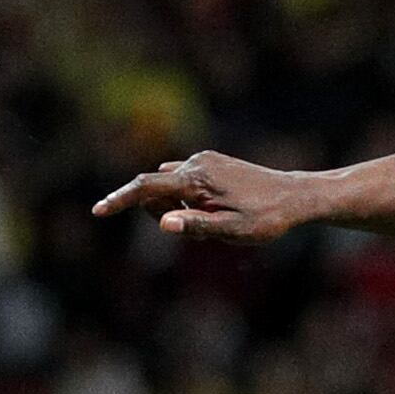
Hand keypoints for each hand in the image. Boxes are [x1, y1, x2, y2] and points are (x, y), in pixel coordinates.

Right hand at [91, 152, 323, 241]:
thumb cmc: (267, 218)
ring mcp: (203, 160)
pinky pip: (184, 182)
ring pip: (169, 186)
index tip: (98, 212)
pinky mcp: (211, 162)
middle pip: (154, 189)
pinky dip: (188, 199)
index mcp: (197, 179)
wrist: (296, 196)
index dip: (120, 200)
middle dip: (163, 213)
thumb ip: (197, 226)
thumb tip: (164, 224)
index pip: (146, 188)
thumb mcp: (234, 230)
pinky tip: (217, 210)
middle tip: (201, 232)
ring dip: (178, 208)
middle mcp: (195, 163)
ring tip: (217, 222)